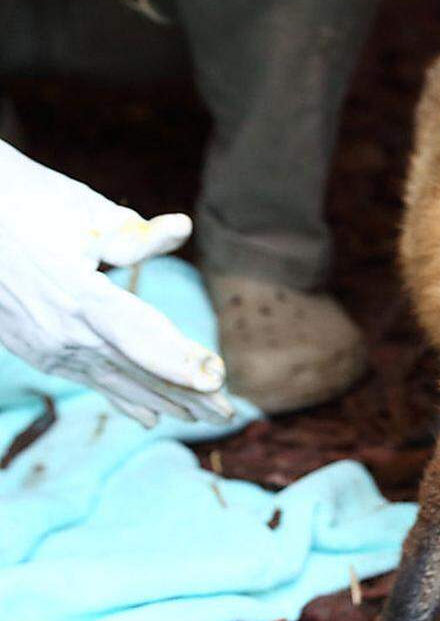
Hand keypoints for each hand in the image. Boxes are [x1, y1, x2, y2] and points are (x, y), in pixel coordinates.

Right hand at [0, 141, 234, 426]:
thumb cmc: (29, 202)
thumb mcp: (84, 211)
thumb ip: (138, 234)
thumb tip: (184, 227)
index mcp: (79, 297)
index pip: (143, 340)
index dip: (182, 363)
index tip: (218, 381)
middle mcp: (63, 332)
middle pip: (139, 370)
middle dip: (186, 394)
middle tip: (228, 413)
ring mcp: (46, 346)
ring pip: (117, 381)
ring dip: (161, 400)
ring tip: (201, 418)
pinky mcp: (35, 350)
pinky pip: (89, 380)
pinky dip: (123, 396)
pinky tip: (149, 417)